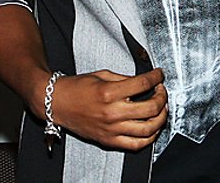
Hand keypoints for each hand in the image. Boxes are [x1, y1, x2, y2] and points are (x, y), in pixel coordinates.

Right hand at [48, 67, 167, 150]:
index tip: (159, 75)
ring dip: (161, 118)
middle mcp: (111, 113)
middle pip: (151, 108)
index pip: (143, 84)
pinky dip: (149, 137)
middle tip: (162, 91)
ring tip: (161, 110)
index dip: (156, 77)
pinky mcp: (108, 140)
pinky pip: (136, 144)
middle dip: (163, 97)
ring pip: (148, 129)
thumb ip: (125, 79)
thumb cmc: (76, 88)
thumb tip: (144, 81)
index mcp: (109, 93)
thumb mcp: (102, 75)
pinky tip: (152, 128)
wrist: (57, 103)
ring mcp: (111, 129)